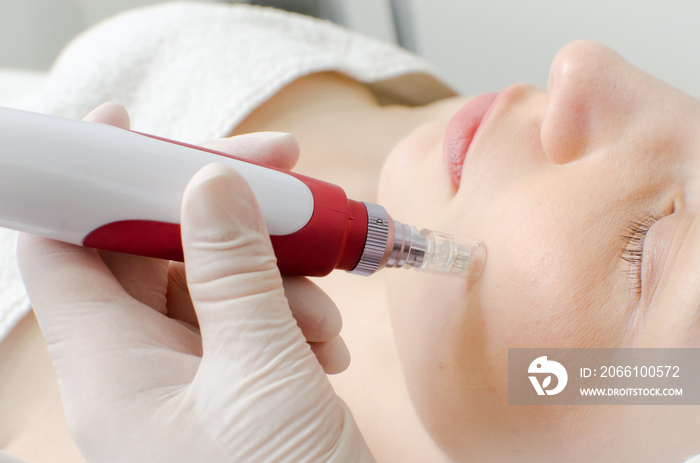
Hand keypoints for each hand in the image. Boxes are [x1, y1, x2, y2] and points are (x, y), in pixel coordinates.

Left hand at [17, 103, 373, 461]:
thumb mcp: (263, 372)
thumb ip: (233, 272)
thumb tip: (212, 182)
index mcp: (112, 371)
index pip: (62, 250)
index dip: (85, 182)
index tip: (127, 126)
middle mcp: (140, 371)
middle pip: (148, 254)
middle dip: (214, 212)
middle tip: (279, 173)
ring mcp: (190, 381)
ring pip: (210, 283)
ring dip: (271, 273)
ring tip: (320, 307)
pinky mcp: (235, 388)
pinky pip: (249, 320)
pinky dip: (291, 311)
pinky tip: (328, 341)